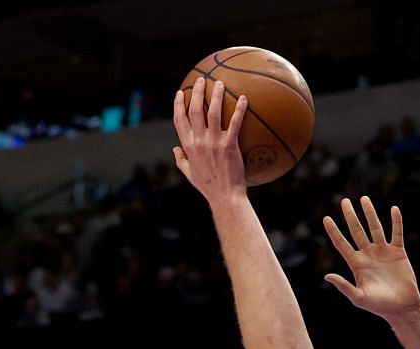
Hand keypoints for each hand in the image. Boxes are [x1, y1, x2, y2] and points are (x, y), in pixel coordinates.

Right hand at [172, 76, 248, 203]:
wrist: (225, 197)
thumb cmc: (208, 187)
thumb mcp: (189, 173)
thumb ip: (180, 160)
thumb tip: (175, 149)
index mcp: (188, 145)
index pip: (179, 119)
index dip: (178, 104)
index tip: (180, 92)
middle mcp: (199, 140)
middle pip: (194, 110)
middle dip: (196, 92)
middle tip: (201, 80)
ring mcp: (214, 142)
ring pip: (213, 112)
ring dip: (216, 95)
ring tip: (220, 83)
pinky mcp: (230, 145)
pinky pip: (235, 123)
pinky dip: (239, 110)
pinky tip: (244, 99)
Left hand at [322, 197, 419, 317]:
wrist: (402, 308)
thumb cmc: (380, 306)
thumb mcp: (359, 298)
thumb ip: (344, 286)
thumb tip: (327, 276)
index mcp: (357, 263)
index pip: (341, 243)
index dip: (333, 231)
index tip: (326, 218)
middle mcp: (368, 254)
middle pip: (356, 230)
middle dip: (350, 215)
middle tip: (344, 201)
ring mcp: (383, 252)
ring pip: (375, 228)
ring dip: (370, 213)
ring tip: (364, 199)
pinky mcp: (398, 253)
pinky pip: (397, 233)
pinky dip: (396, 222)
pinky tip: (394, 209)